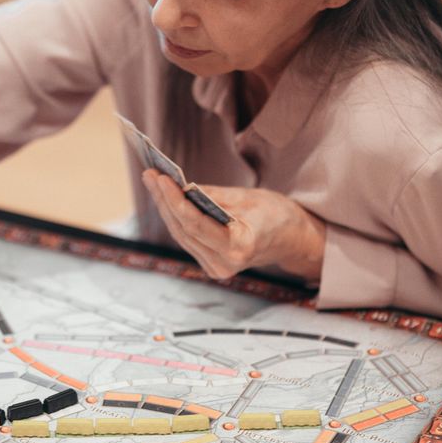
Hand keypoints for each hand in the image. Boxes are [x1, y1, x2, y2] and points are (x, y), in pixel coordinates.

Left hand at [142, 172, 325, 283]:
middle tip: (150, 174)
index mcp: (239, 248)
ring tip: (153, 180)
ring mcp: (216, 268)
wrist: (291, 239)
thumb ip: (212, 197)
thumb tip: (180, 186)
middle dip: (164, 200)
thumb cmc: (276, 215)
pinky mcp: (210, 264)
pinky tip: (165, 197)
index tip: (161, 177)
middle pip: (184, 229)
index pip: (196, 224)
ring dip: (165, 207)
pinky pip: (187, 238)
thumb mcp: (248, 198)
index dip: (175, 200)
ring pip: (181, 234)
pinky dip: (175, 216)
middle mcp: (224, 264)